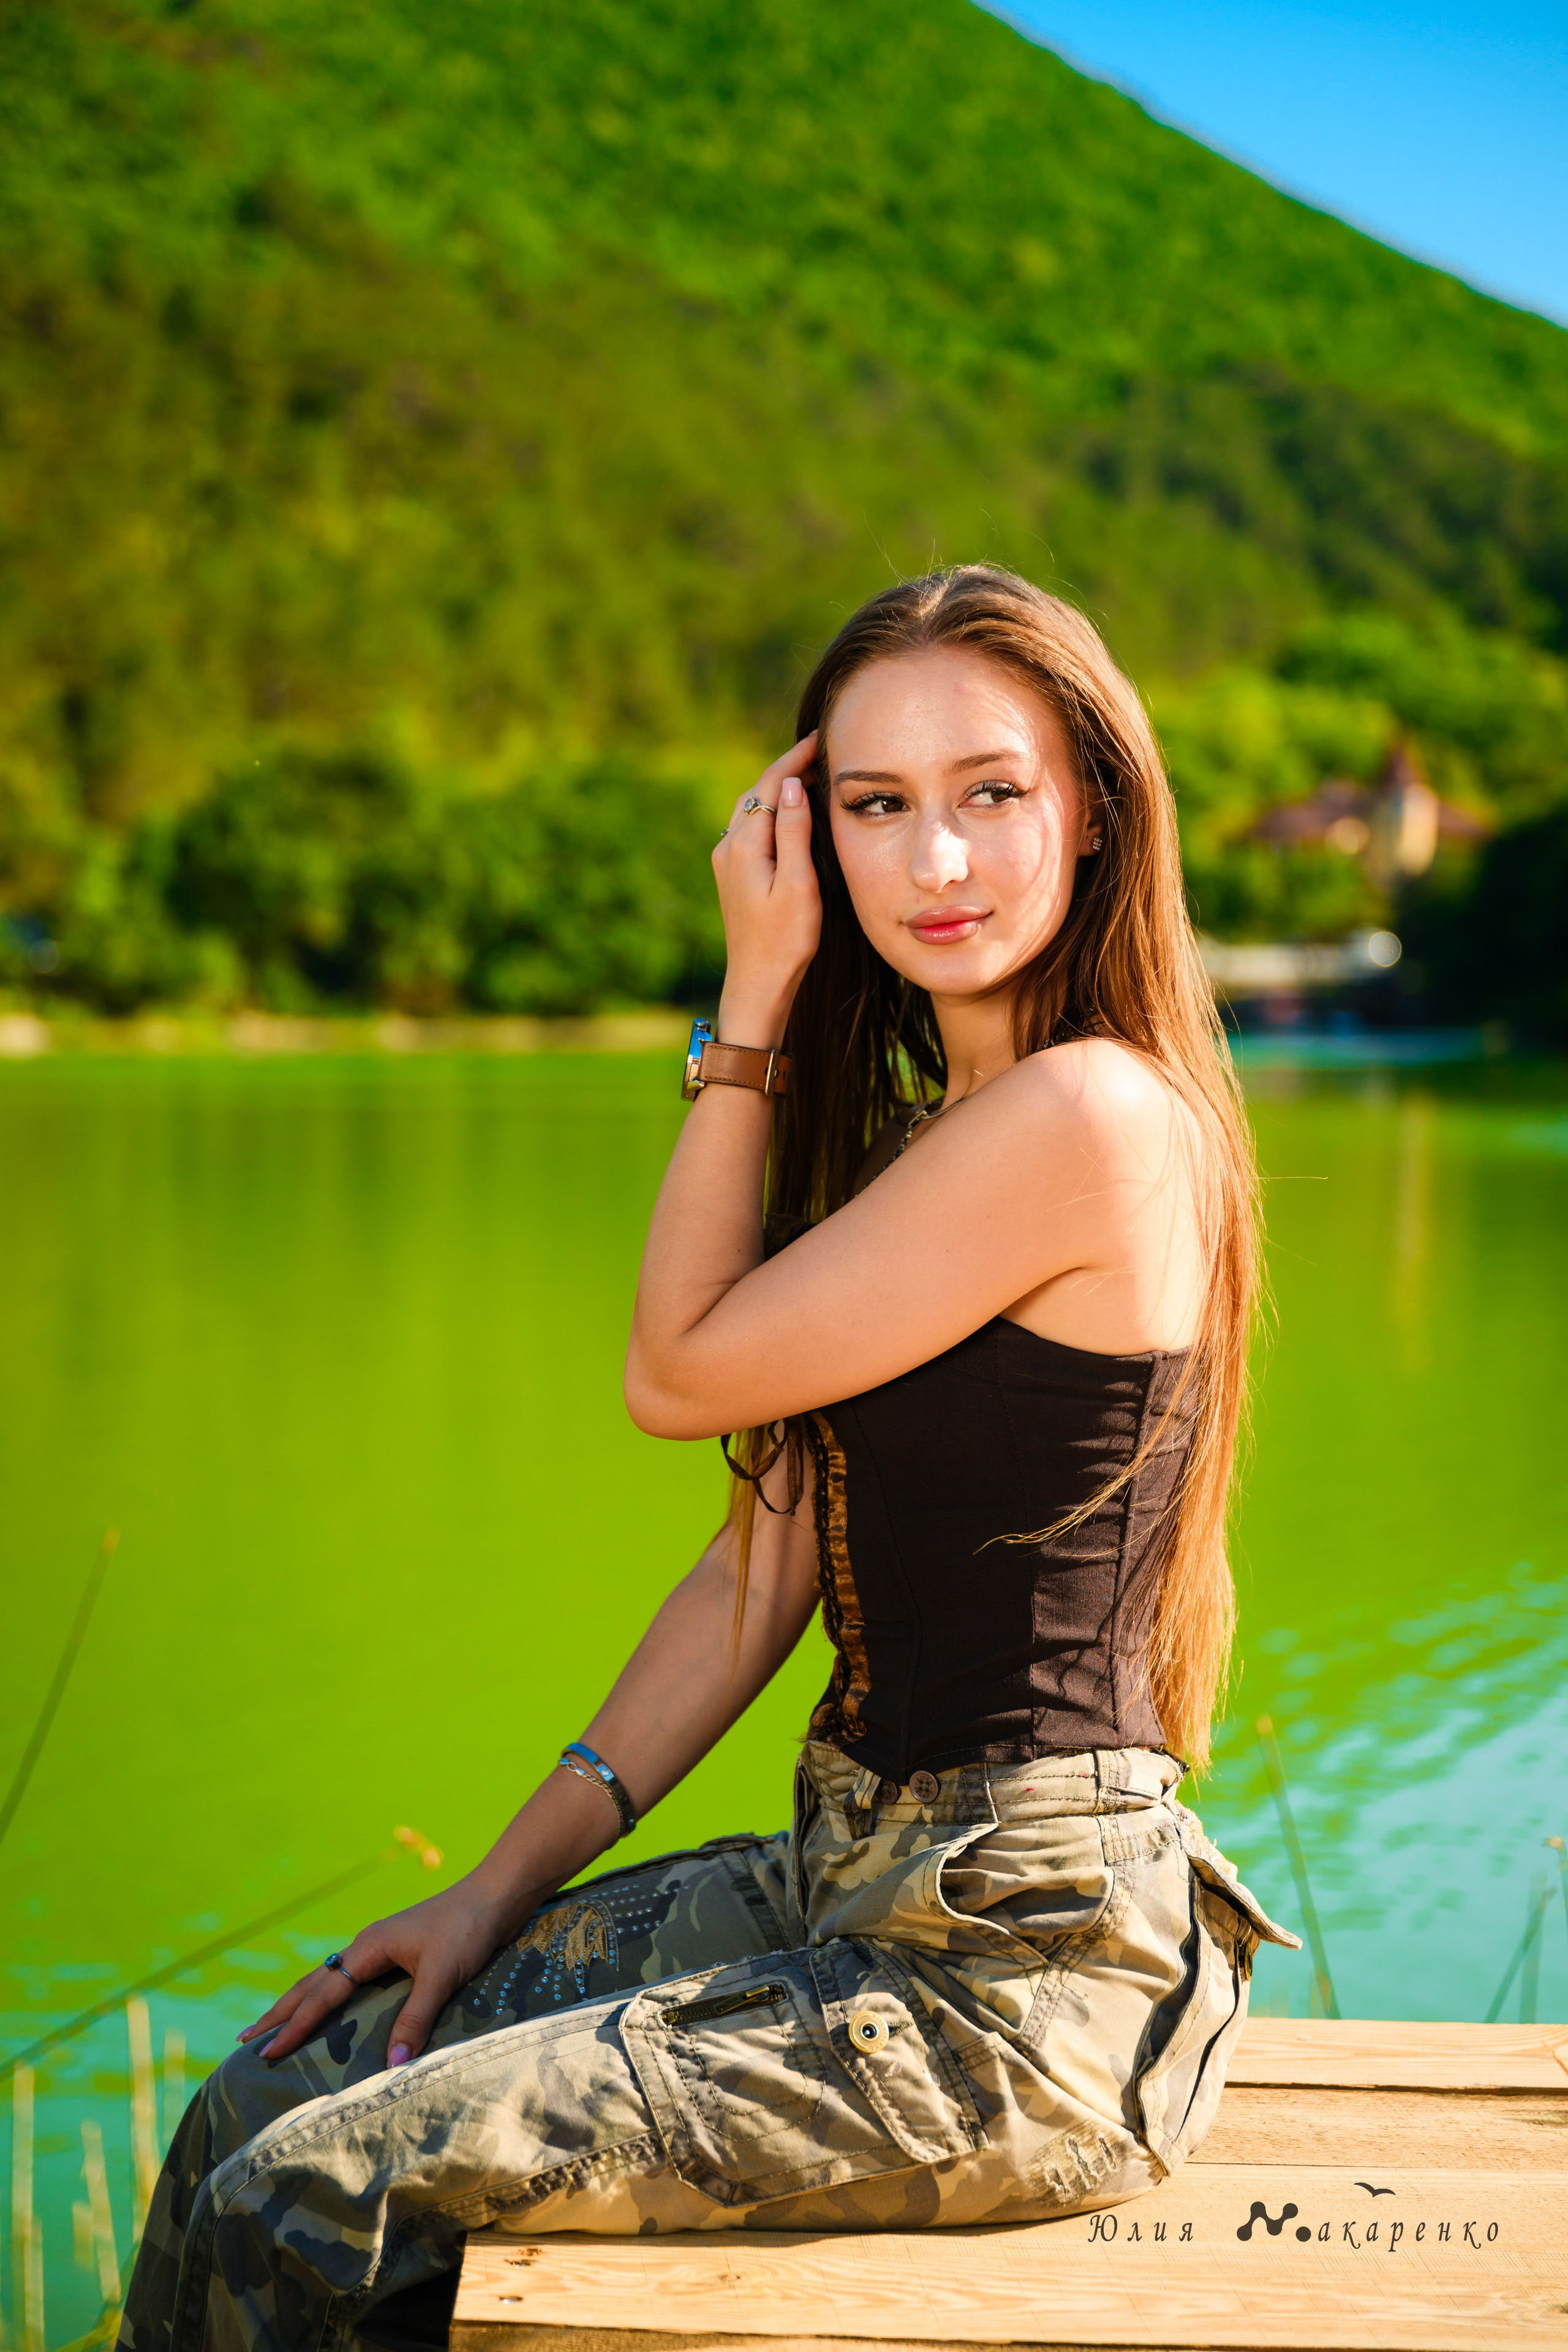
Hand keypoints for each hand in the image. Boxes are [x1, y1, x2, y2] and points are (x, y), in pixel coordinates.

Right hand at [236, 1878, 522, 2067]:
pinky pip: (350, 1981)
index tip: (265, 2052)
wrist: (496, 1894)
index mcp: (369, 1946)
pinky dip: (330, 1999)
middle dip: (280, 2012)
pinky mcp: (396, 1953)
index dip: (294, 2026)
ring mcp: (380, 1948)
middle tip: (246, 2040)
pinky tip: (329, 2011)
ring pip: (328, 1979)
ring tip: (273, 2027)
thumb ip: (416, 2015)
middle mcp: (366, 1945)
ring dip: (300, 2004)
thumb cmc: (469, 1928)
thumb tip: (392, 2064)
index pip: (322, 1993)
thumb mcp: (442, 1974)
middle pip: (312, 1983)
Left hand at [711, 735, 820, 1042]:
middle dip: (787, 769)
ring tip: (810, 774)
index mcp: (744, 845)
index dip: (795, 759)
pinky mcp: (733, 875)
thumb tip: (790, 784)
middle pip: (757, 792)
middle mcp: (728, 847)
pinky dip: (772, 811)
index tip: (821, 738)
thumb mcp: (798, 884)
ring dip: (778, 789)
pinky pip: (751, 828)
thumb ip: (793, 832)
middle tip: (821, 751)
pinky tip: (791, 814)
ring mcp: (727, 861)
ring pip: (753, 810)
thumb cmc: (786, 939)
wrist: (757, 982)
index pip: (769, 785)